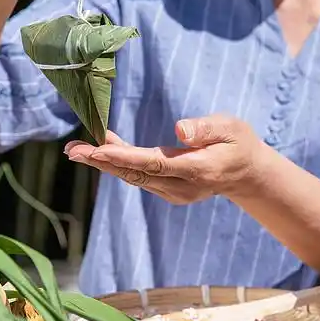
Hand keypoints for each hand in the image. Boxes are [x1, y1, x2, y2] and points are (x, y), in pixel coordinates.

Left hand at [64, 115, 268, 204]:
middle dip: (102, 161)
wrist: (246, 173)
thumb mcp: (231, 127)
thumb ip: (206, 128)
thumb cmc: (238, 142)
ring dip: (105, 163)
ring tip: (77, 149)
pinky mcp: (169, 192)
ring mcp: (175, 193)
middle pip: (136, 174)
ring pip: (134, 178)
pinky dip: (118, 165)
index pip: (154, 163)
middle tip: (73, 150)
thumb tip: (180, 129)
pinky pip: (139, 178)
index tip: (98, 149)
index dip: (124, 156)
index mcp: (198, 169)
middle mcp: (183, 187)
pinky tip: (100, 152)